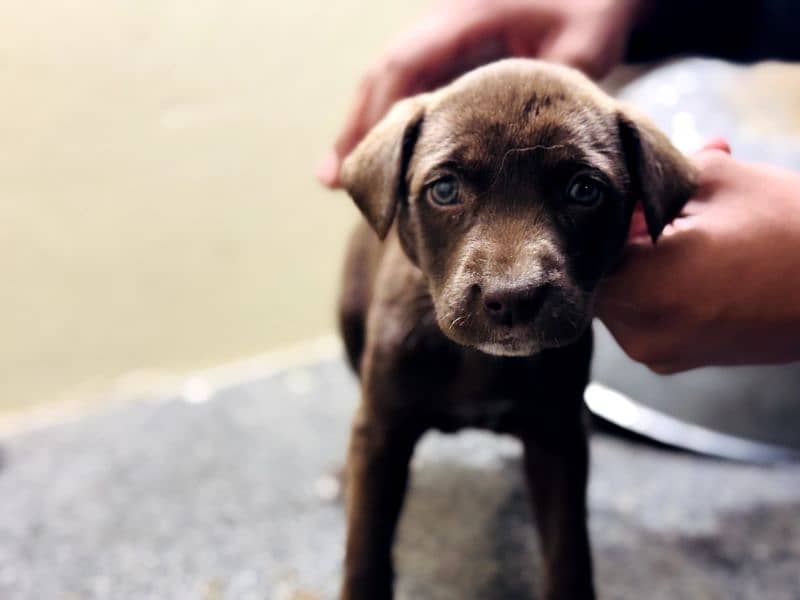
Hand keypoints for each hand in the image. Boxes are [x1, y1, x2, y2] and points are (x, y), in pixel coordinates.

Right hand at [316, 0, 644, 186]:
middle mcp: (446, 23)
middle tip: (331, 178)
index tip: (360, 157)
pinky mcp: (450, 49)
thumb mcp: (582, 46)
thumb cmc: (590, 9)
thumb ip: (548, 91)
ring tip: (338, 175)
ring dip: (364, 124)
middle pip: (384, 74)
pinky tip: (377, 154)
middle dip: (357, 124)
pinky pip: (409, 85)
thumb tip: (522, 149)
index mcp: (468, 16)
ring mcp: (445, 35)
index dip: (379, 112)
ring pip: (389, 80)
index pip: (408, 63)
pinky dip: (388, 120)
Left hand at [596, 143, 799, 373]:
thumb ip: (656, 171)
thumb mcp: (717, 180)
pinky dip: (652, 288)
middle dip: (615, 240)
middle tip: (644, 210)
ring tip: (675, 233)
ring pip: (616, 297)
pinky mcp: (675, 359)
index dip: (594, 219)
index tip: (613, 194)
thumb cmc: (789, 230)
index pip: (581, 251)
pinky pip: (642, 316)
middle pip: (596, 276)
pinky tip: (688, 259)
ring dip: (634, 264)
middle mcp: (638, 331)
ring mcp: (656, 351)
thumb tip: (627, 159)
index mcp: (640, 288)